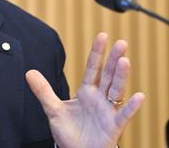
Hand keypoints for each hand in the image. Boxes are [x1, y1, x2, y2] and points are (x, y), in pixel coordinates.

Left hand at [26, 32, 144, 147]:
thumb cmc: (70, 132)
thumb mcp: (53, 109)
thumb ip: (43, 91)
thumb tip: (29, 72)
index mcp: (86, 91)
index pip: (93, 68)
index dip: (97, 52)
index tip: (102, 36)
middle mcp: (100, 98)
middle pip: (108, 75)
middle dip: (114, 59)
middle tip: (121, 43)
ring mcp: (108, 110)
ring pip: (116, 90)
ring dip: (121, 76)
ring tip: (125, 61)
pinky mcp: (114, 126)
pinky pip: (123, 115)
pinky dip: (131, 106)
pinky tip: (138, 96)